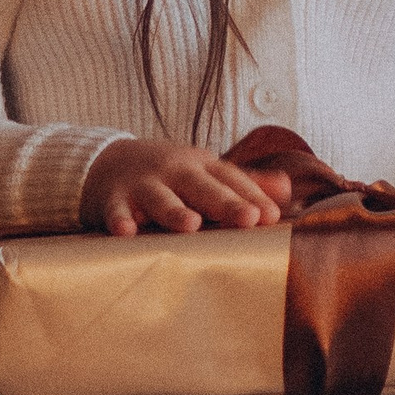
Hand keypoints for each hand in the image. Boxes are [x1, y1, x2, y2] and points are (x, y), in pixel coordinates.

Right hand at [80, 136, 290, 236]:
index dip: (252, 196)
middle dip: (224, 202)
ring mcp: (143, 184)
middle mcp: (175, 172)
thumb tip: (288, 188)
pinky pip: (116, 209)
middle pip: (201, 186)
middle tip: (247, 218)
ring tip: (190, 225)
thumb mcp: (205, 172)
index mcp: (201, 166)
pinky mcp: (113, 198)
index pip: (231, 179)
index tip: (272, 216)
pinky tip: (126, 232)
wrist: (107, 162)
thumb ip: (245, 183)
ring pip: (160, 197)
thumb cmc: (169, 174)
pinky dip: (119, 218)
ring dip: (174, 210)